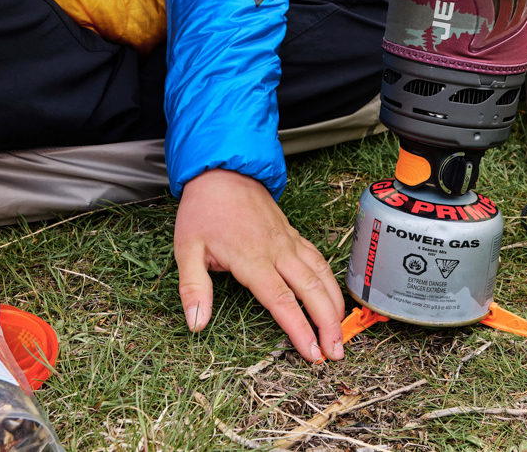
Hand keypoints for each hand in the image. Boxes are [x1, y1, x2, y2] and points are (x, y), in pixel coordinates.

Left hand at [174, 169, 344, 360]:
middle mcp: (277, 251)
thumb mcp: (186, 249)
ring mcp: (289, 242)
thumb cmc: (204, 210)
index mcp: (252, 258)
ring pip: (321, 275)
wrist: (222, 172)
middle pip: (312, 291)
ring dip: (335, 305)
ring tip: (340, 333)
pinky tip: (334, 297)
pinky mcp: (293, 235)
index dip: (299, 329)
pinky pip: (319, 259)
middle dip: (328, 324)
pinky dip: (331, 281)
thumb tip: (196, 323)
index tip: (311, 353)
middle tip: (335, 353)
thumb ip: (193, 288)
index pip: (282, 300)